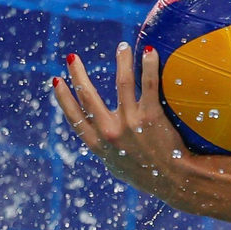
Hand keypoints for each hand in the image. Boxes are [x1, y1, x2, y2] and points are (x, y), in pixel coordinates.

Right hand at [51, 43, 193, 200]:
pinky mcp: (152, 117)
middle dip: (77, 74)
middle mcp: (110, 132)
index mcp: (99, 145)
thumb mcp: (119, 168)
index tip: (56, 81)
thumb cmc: (147, 176)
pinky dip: (148, 65)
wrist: (175, 182)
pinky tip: (149, 52)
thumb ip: (107, 151)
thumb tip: (100, 140)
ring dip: (121, 61)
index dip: (63, 98)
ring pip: (122, 82)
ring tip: (122, 47)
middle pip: (88, 95)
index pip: (74, 117)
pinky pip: (148, 84)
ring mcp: (131, 122)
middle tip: (72, 58)